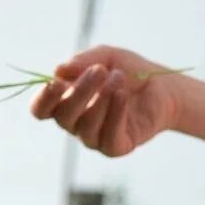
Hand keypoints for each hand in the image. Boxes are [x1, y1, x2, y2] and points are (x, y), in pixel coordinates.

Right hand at [29, 45, 180, 157]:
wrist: (163, 86)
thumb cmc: (128, 72)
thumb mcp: (105, 57)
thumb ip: (82, 61)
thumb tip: (58, 70)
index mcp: (66, 102)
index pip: (41, 110)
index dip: (43, 100)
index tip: (55, 83)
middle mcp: (76, 124)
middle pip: (63, 117)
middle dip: (79, 92)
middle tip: (99, 71)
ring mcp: (95, 138)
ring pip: (86, 127)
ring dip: (101, 100)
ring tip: (119, 78)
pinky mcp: (116, 147)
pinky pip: (109, 137)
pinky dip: (115, 113)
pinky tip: (122, 94)